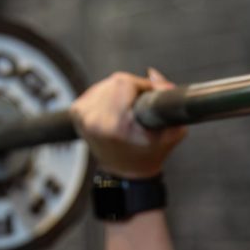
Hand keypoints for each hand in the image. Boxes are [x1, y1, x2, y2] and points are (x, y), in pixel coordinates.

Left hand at [69, 68, 187, 178]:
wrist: (126, 174)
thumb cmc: (150, 155)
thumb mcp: (173, 132)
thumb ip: (171, 99)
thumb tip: (153, 75)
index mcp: (117, 125)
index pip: (125, 82)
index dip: (142, 85)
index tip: (149, 96)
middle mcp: (95, 121)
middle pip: (115, 81)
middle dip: (131, 87)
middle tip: (138, 105)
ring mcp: (83, 117)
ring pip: (105, 84)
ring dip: (118, 91)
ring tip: (126, 111)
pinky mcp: (76, 114)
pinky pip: (94, 90)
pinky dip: (106, 96)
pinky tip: (113, 111)